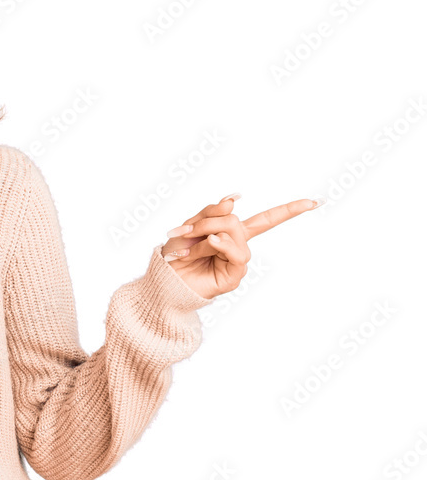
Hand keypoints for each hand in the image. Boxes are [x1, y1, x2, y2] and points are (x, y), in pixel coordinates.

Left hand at [160, 192, 321, 300]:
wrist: (164, 281)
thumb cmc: (175, 255)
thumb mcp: (189, 226)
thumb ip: (211, 212)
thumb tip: (234, 199)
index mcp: (231, 233)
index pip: (266, 220)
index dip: (290, 211)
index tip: (315, 202)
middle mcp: (238, 246)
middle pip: (235, 220)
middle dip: (208, 221)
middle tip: (187, 231)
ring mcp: (237, 261)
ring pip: (233, 233)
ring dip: (206, 235)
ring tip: (187, 248)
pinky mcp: (234, 276)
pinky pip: (237, 254)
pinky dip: (222, 245)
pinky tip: (210, 244)